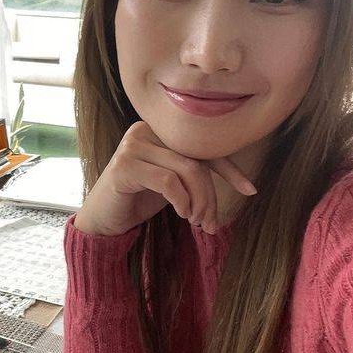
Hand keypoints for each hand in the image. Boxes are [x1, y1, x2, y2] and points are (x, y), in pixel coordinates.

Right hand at [74, 120, 257, 235]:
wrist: (103, 219)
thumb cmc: (138, 199)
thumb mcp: (173, 182)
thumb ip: (194, 171)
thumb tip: (245, 183)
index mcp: (157, 129)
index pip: (201, 146)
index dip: (228, 168)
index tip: (249, 190)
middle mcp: (144, 130)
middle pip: (196, 158)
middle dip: (211, 194)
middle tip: (210, 223)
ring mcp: (132, 145)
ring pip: (186, 169)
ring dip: (199, 201)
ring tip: (197, 221)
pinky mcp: (124, 166)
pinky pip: (168, 181)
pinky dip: (182, 200)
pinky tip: (182, 214)